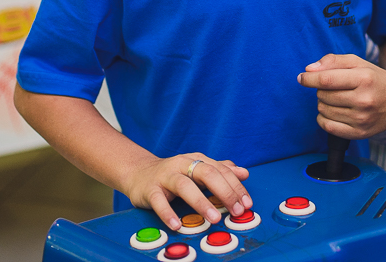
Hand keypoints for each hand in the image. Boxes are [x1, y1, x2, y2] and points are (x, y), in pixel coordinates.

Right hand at [122, 153, 250, 232]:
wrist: (138, 172)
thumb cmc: (173, 174)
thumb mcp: (197, 169)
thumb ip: (220, 170)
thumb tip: (244, 172)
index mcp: (196, 160)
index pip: (221, 171)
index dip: (236, 187)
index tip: (247, 203)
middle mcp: (182, 164)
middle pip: (206, 174)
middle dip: (224, 192)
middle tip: (236, 210)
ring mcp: (165, 176)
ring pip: (184, 186)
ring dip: (201, 203)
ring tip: (214, 218)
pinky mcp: (150, 189)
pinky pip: (159, 201)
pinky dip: (168, 213)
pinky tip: (176, 224)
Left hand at [297, 53, 385, 138]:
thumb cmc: (374, 77)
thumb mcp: (357, 62)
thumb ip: (332, 61)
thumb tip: (308, 70)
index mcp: (364, 79)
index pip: (326, 80)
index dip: (309, 78)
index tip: (302, 77)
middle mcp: (364, 100)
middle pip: (323, 95)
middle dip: (322, 89)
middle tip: (333, 87)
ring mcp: (363, 119)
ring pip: (324, 111)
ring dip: (324, 103)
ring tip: (337, 99)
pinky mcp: (361, 133)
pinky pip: (328, 127)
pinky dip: (324, 119)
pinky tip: (333, 111)